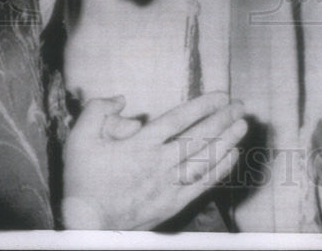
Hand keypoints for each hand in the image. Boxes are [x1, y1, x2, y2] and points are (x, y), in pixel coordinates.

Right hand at [62, 92, 246, 228]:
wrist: (87, 225)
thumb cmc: (83, 182)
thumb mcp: (78, 140)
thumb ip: (96, 111)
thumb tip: (121, 100)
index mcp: (140, 145)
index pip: (179, 119)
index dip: (203, 106)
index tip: (221, 95)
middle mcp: (159, 163)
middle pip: (199, 137)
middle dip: (223, 119)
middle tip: (240, 105)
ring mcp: (168, 185)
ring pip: (205, 159)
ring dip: (227, 140)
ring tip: (242, 125)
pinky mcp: (173, 203)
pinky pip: (202, 184)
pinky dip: (220, 169)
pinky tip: (233, 155)